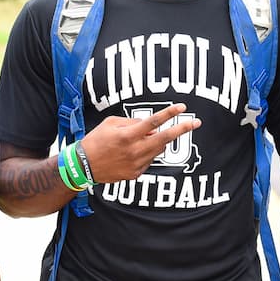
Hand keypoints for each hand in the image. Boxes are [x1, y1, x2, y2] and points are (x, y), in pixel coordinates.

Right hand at [80, 104, 200, 183]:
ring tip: (146, 137)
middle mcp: (135, 150)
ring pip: (158, 149)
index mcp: (127, 135)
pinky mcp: (136, 173)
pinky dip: (147, 152)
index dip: (169, 113)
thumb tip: (151, 125)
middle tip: (196, 122)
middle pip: (165, 138)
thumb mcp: (110, 123)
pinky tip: (133, 151)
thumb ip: (132, 123)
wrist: (83, 166)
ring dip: (159, 140)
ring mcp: (137, 163)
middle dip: (182, 129)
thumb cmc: (96, 140)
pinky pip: (149, 159)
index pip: (154, 121)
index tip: (182, 107)